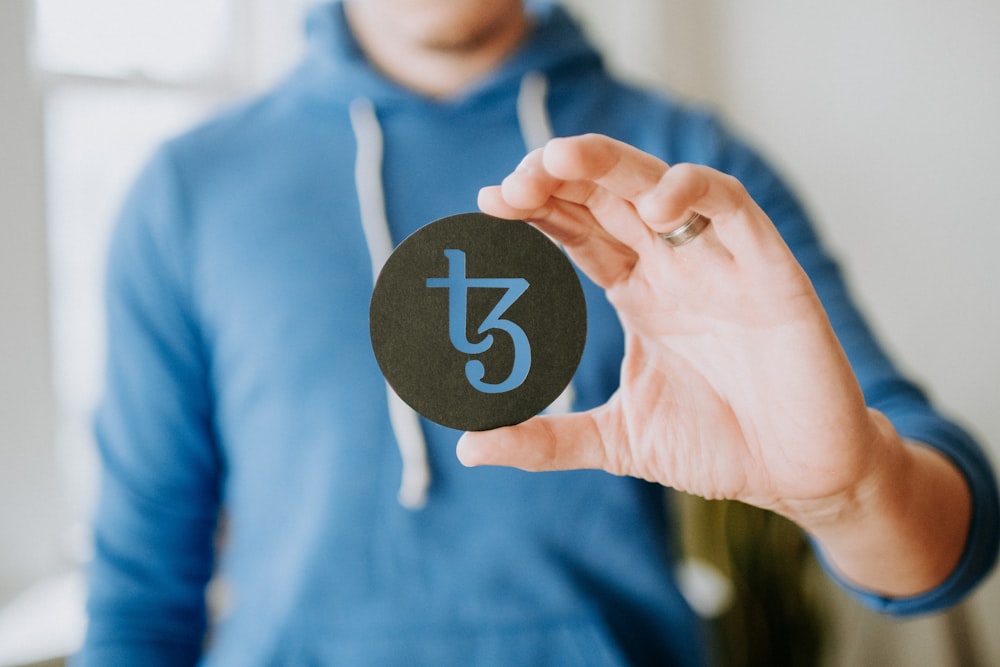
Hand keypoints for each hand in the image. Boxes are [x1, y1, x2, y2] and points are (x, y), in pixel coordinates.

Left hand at [460, 134, 887, 521]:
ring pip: (662, 186)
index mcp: (639, 291)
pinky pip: (733, 211)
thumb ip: (547, 440)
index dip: (537, 210)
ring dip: (610, 166)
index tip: (489, 203)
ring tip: (557, 160)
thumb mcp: (618, 440)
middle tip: (514, 179)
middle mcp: (674, 266)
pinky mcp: (770, 271)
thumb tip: (469, 447)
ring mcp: (721, 263)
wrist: (799, 475)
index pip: (580, 231)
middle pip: (610, 197)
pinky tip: (653, 208)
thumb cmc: (717, 446)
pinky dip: (693, 196)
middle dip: (560, 177)